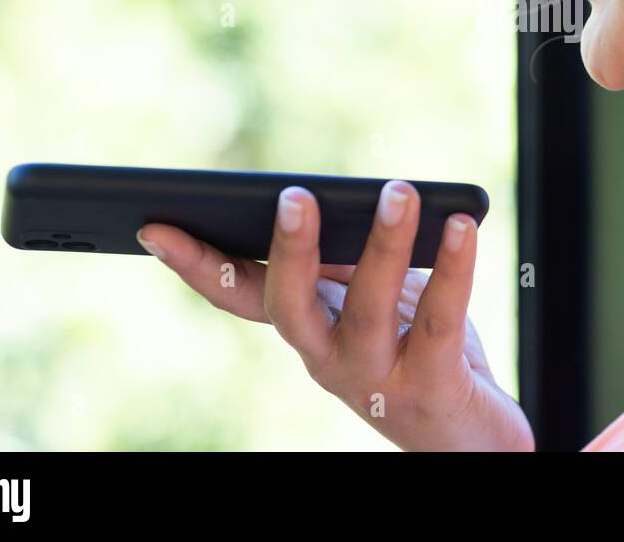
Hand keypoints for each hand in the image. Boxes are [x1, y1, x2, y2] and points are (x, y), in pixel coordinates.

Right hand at [137, 180, 533, 451]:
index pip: (241, 296)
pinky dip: (453, 267)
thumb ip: (348, 256)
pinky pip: (441, 318)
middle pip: (291, 307)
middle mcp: (327, 360)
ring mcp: (376, 378)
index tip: (155, 225)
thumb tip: (332, 195)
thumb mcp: (372, 297)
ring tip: (399, 191)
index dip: (198, 265)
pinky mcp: (431, 386)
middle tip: (294, 195)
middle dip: (289, 251)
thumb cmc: (418, 347)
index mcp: (308, 328)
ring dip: (384, 245)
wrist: (469, 433)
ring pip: (369, 309)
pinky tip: (462, 226)